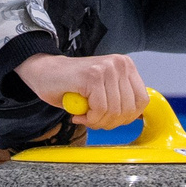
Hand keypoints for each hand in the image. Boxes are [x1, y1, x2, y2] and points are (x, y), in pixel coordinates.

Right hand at [13, 52, 148, 128]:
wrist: (43, 71)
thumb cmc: (71, 85)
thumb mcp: (104, 90)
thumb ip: (119, 99)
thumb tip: (135, 117)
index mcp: (126, 66)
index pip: (142, 101)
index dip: (127, 117)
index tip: (109, 119)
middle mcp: (119, 64)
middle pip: (128, 109)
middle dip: (109, 122)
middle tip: (92, 120)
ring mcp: (107, 68)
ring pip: (114, 111)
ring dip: (97, 122)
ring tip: (84, 116)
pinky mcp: (93, 76)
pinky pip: (100, 110)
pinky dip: (89, 118)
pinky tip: (78, 113)